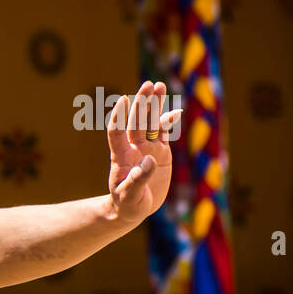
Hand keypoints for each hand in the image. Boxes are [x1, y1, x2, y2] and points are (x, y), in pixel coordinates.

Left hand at [105, 81, 176, 223]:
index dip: (120, 116)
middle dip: (142, 103)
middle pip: (137, 121)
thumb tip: (148, 159)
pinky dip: (168, 122)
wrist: (133, 208)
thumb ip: (137, 179)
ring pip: (151, 122)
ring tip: (159, 86)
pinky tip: (175, 112)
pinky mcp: (160, 152)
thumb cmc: (127, 204)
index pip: (117, 132)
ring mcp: (147, 148)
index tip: (124, 101)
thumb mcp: (129, 196)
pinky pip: (164, 133)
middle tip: (148, 85)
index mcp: (122, 157)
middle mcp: (134, 148)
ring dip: (155, 105)